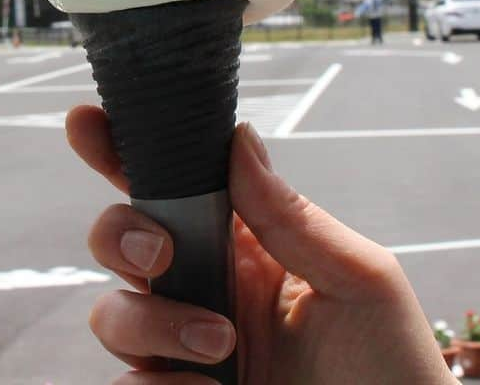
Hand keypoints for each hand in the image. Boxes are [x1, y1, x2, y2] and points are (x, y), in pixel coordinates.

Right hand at [67, 107, 454, 383]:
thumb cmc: (393, 366)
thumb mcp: (358, 280)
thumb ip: (291, 215)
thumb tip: (236, 137)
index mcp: (242, 242)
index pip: (170, 182)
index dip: (119, 148)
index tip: (86, 120)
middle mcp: (203, 287)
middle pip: (117, 238)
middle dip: (119, 233)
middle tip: (160, 253)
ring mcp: (184, 349)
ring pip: (112, 314)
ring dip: (153, 322)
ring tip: (219, 346)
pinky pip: (129, 384)